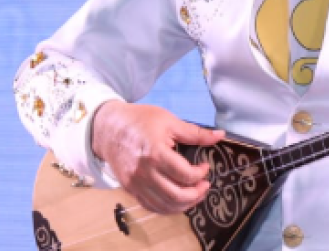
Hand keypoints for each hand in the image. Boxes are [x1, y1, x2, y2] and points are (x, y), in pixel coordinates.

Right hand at [91, 101, 224, 213]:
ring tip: (194, 194)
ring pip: (165, 206)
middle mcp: (145, 173)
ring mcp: (136, 184)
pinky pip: (151, 207)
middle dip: (196, 194)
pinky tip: (177, 200)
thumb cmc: (138, 121)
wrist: (108, 128)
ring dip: (184, 204)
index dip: (200, 174)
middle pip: (177, 196)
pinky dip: (167, 208)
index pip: (185, 175)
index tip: (204, 167)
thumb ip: (195, 132)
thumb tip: (220, 135)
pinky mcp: (130, 189)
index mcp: (156, 153)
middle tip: (204, 185)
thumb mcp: (169, 121)